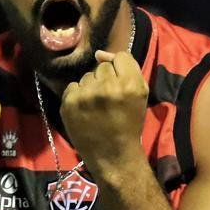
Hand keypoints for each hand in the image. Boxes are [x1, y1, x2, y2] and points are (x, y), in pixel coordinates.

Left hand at [60, 50, 147, 172]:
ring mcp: (85, 95)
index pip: (121, 57)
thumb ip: (127, 69)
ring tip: (96, 107)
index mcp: (130, 84)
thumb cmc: (129, 124)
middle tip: (108, 100)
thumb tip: (100, 54)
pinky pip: (72, 87)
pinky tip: (85, 111)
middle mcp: (107, 86)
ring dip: (90, 88)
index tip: (120, 85)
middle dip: (105, 80)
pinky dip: (77, 96)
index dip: (120, 70)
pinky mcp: (69, 103)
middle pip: (102, 67)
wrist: (113, 155)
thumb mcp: (140, 95)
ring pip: (86, 77)